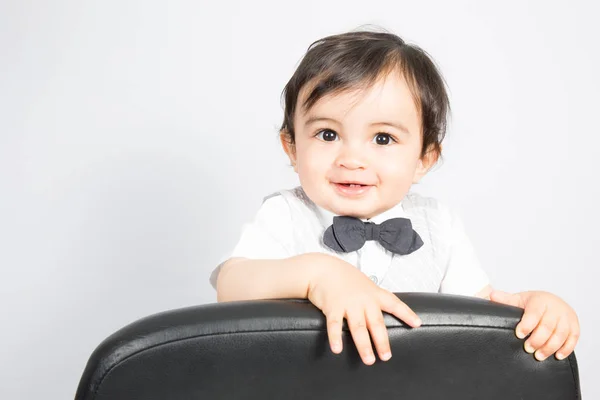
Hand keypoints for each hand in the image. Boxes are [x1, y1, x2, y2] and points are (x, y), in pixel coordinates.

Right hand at [307, 254, 421, 364]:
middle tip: (386, 357)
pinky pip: (334, 325)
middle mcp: (363, 300)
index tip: (417, 323)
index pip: (394, 303)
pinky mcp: (333, 307)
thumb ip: (372, 299)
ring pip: (358, 327)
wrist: (323, 269)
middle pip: (376, 323)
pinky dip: (335, 337)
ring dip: (364, 345)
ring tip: (369, 360)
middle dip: (382, 341)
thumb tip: (379, 316)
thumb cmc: (344, 278)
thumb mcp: (364, 285)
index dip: (406, 313)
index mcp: (374, 294)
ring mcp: (348, 304)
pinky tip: (337, 349)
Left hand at [489, 289, 579, 360]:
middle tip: (527, 349)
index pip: (534, 313)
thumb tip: (491, 295)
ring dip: (550, 347)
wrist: (554, 301)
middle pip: (548, 326)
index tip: (519, 334)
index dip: (527, 325)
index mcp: (540, 300)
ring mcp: (567, 317)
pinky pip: (572, 339)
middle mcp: (556, 308)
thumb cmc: (534, 303)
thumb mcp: (520, 299)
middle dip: (537, 340)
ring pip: (560, 334)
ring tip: (538, 356)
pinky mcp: (575, 326)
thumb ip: (506, 299)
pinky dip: (566, 349)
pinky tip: (556, 356)